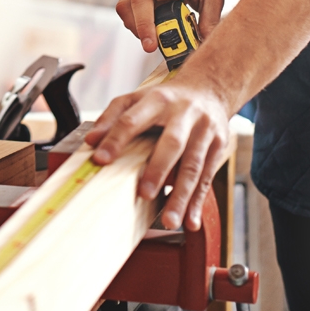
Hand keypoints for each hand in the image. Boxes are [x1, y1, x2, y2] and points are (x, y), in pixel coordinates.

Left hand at [84, 81, 227, 230]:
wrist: (209, 89)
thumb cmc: (164, 100)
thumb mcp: (136, 99)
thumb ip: (112, 117)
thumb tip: (90, 141)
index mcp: (158, 100)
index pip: (133, 119)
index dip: (116, 139)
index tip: (100, 159)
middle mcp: (185, 113)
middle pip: (173, 143)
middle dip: (158, 169)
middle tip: (144, 194)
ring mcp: (205, 130)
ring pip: (194, 166)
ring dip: (182, 195)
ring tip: (169, 221)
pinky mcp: (219, 146)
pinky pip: (207, 177)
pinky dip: (198, 202)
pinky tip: (190, 221)